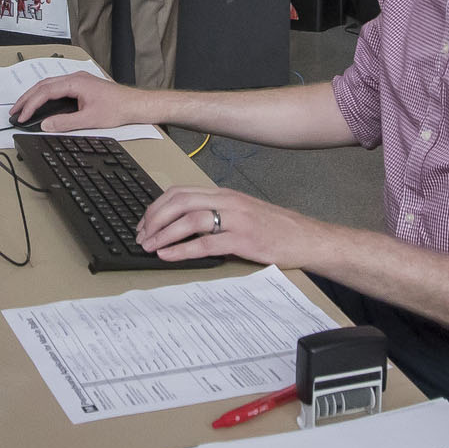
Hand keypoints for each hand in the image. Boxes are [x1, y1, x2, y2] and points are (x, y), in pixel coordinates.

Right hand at [8, 69, 149, 133]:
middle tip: (14, 111)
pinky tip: (40, 104)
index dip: (31, 105)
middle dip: (26, 98)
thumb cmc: (117, 108)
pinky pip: (56, 88)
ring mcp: (77, 81)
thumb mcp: (89, 120)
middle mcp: (74, 78)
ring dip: (34, 96)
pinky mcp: (80, 86)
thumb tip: (46, 125)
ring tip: (22, 108)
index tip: (21, 116)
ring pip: (48, 85)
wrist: (134, 105)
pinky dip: (44, 96)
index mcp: (75, 82)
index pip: (45, 91)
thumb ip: (65, 123)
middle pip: (42, 85)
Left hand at [135, 185, 316, 265]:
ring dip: (164, 233)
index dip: (157, 206)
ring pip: (189, 218)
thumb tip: (183, 225)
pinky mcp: (244, 239)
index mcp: (224, 194)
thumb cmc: (275, 228)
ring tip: (149, 246)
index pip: (181, 192)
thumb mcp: (242, 212)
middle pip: (179, 201)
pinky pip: (206, 242)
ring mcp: (236, 219)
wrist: (306, 239)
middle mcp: (228, 201)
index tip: (144, 222)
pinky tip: (169, 255)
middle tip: (141, 235)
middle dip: (154, 218)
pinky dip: (182, 249)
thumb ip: (216, 213)